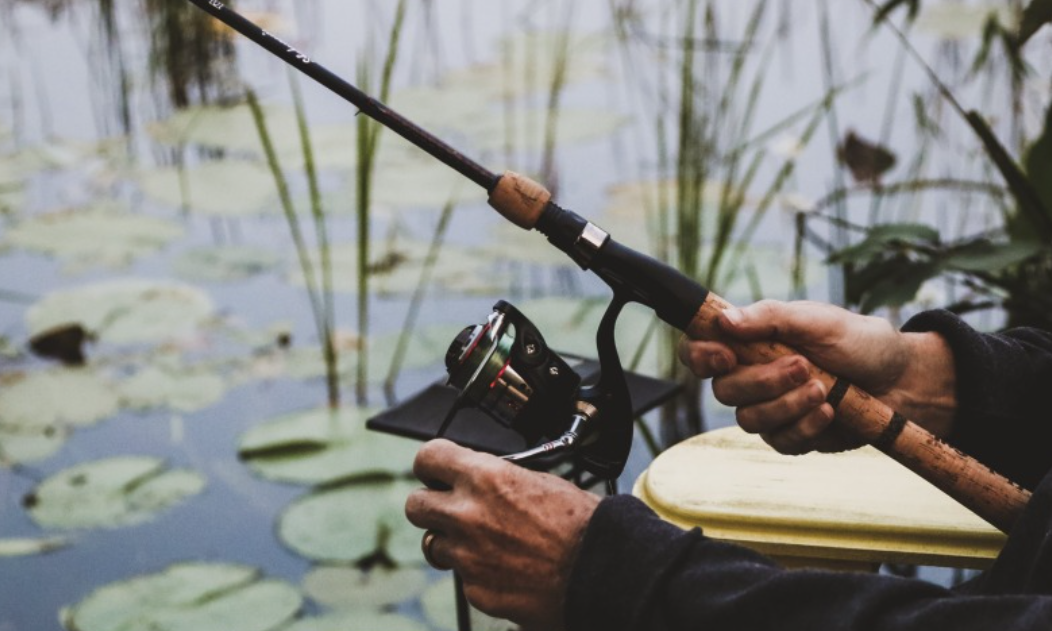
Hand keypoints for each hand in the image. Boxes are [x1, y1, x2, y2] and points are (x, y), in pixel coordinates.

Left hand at [404, 439, 599, 629]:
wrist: (600, 570)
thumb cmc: (580, 523)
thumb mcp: (538, 480)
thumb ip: (498, 478)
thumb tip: (480, 478)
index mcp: (484, 478)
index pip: (428, 458)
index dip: (432, 465)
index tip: (437, 471)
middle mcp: (467, 515)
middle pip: (415, 505)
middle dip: (431, 505)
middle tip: (452, 509)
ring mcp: (467, 556)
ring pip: (434, 545)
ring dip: (453, 542)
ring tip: (485, 543)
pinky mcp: (476, 589)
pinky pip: (464, 576)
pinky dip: (479, 572)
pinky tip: (508, 567)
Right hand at [678, 300, 956, 454]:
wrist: (902, 380)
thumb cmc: (859, 342)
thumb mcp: (817, 320)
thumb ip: (769, 318)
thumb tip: (724, 320)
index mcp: (749, 342)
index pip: (699, 350)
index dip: (699, 355)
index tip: (724, 355)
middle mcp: (751, 376)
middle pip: (723, 390)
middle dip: (762, 381)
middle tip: (804, 366)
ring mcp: (769, 409)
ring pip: (748, 420)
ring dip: (787, 404)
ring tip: (824, 388)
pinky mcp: (791, 436)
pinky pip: (779, 441)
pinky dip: (806, 425)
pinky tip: (830, 410)